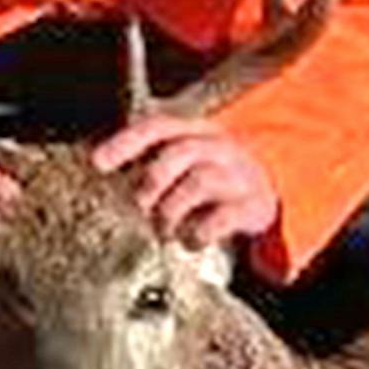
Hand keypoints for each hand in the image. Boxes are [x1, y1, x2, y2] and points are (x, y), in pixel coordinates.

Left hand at [92, 114, 276, 248]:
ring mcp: (238, 175)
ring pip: (198, 182)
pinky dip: (198, 233)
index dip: (125, 142)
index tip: (97, 163)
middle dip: (150, 184)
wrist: (271, 193)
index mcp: (195, 131)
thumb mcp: (185, 161)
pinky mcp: (253, 206)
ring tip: (163, 230)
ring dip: (170, 212)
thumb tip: (101, 171)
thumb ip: (150, 163)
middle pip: (177, 153)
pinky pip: (222, 217)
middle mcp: (219, 147)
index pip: (157, 127)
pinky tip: (191, 241)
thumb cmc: (213, 177)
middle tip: (141, 208)